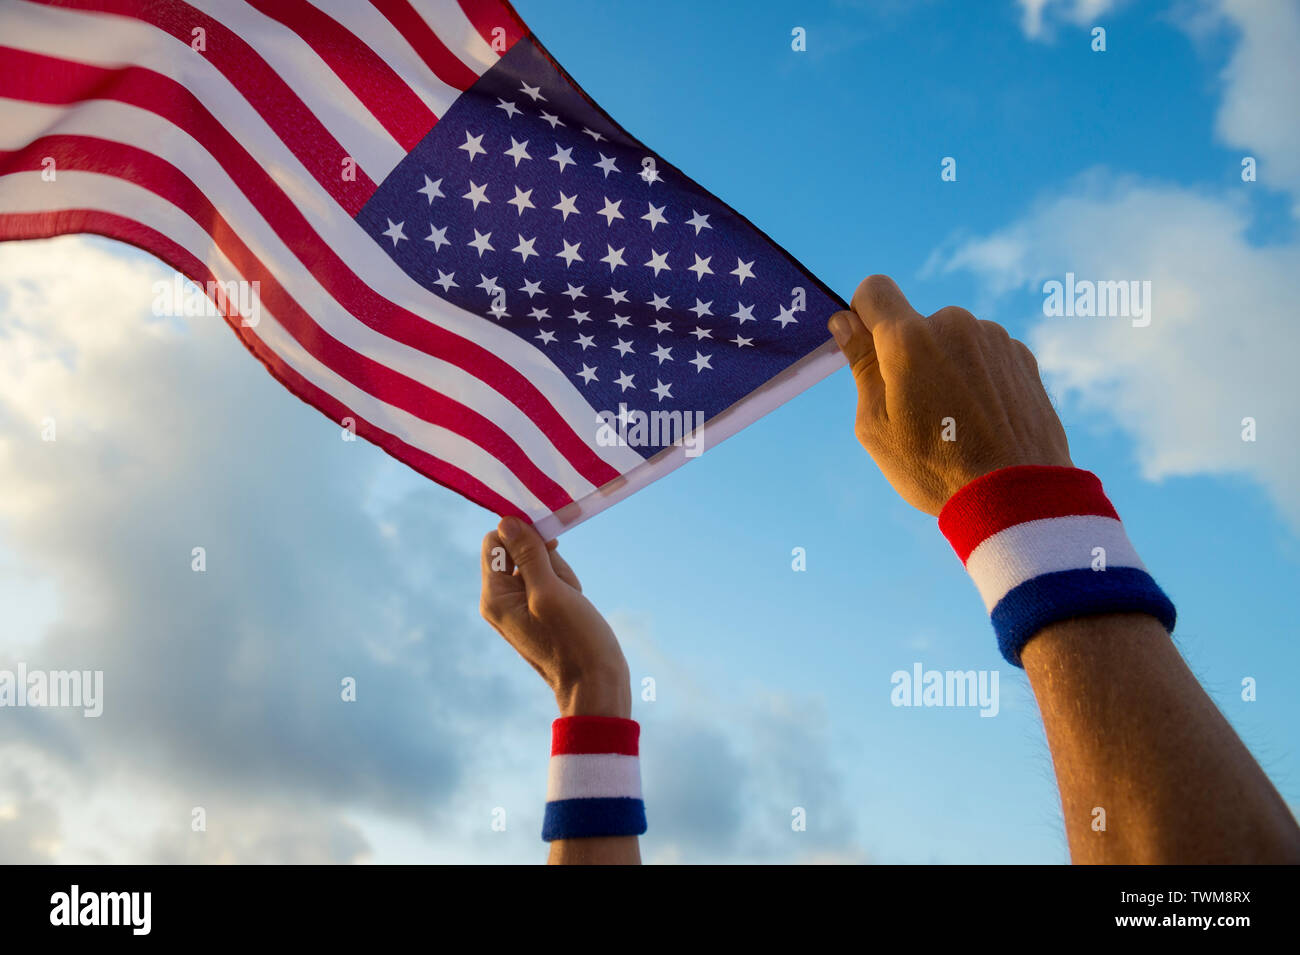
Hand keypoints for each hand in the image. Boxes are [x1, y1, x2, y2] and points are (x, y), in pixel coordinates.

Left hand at [479, 517, 630, 717]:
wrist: (596, 685)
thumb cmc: (574, 641)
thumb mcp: (550, 591)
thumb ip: (527, 555)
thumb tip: (506, 521)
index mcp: (494, 596)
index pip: (495, 542)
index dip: (522, 536)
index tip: (550, 548)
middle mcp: (501, 600)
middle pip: (519, 551)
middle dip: (547, 559)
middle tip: (563, 587)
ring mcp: (521, 606)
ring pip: (540, 564)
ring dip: (561, 573)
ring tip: (572, 600)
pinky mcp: (540, 610)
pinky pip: (551, 581)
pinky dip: (566, 585)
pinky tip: (576, 604)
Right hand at [827, 275, 1071, 514]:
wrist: (1016, 495)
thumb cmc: (934, 466)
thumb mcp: (876, 425)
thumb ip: (861, 365)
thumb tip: (845, 322)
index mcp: (908, 339)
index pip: (874, 289)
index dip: (863, 313)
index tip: (868, 348)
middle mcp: (954, 324)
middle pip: (916, 324)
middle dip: (910, 355)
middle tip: (918, 410)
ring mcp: (993, 338)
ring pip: (953, 340)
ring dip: (947, 366)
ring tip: (957, 421)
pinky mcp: (1022, 356)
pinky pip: (985, 356)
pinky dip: (978, 378)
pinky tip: (984, 420)